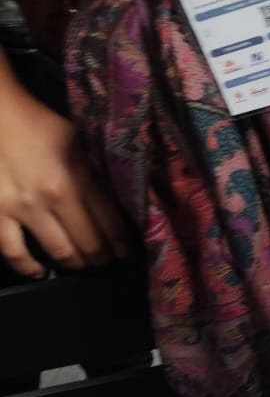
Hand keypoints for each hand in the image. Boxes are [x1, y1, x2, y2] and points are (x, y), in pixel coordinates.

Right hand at [0, 86, 129, 277]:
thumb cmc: (36, 124)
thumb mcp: (78, 144)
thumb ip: (96, 175)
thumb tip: (118, 203)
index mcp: (79, 177)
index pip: (113, 224)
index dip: (124, 244)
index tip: (129, 252)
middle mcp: (54, 197)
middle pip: (91, 243)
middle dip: (105, 258)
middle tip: (109, 262)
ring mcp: (22, 208)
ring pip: (60, 252)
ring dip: (77, 264)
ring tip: (85, 266)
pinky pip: (13, 251)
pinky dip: (28, 267)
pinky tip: (40, 272)